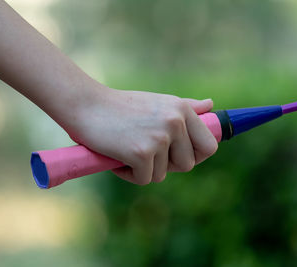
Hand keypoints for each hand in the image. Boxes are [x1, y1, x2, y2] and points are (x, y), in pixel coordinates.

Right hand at [67, 87, 217, 184]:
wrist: (85, 105)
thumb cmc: (119, 106)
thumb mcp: (157, 102)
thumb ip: (185, 107)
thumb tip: (210, 105)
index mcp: (182, 109)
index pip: (209, 145)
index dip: (195, 156)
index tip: (177, 156)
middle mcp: (175, 122)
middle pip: (187, 165)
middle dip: (166, 165)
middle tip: (145, 152)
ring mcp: (159, 138)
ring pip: (162, 174)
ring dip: (144, 168)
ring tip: (126, 149)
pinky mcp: (142, 153)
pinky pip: (144, 179)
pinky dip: (129, 173)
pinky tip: (117, 158)